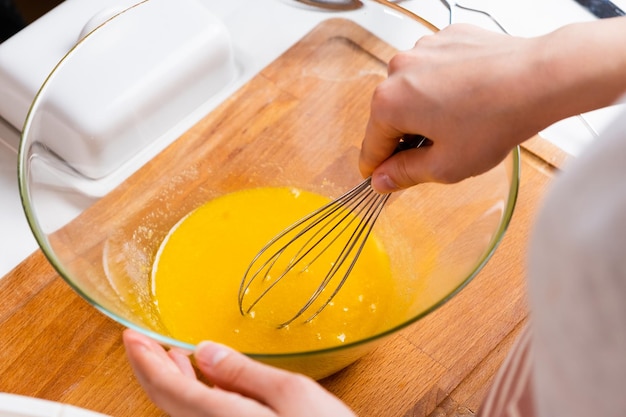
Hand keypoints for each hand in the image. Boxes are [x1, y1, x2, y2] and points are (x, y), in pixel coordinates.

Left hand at [123, 329, 355, 416]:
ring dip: (170, 377)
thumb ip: (243, 373)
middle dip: (150, 366)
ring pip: (180, 408)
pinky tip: (201, 377)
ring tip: (166, 352)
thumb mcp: (289, 393)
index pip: (166, 386)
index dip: (144, 359)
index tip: (131, 336)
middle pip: (166, 399)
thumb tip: (205, 353)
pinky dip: (191, 389)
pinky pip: (198, 413)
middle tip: (139, 339)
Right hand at [359, 20, 625, 192]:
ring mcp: (423, 49)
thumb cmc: (495, 119)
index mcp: (389, 102)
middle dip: (407, 136)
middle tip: (437, 152)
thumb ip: (405, 174)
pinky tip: (469, 98)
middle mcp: (399, 69)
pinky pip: (434, 70)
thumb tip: (382, 180)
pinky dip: (444, 85)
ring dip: (425, 109)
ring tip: (460, 122)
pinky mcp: (447, 38)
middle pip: (390, 115)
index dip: (378, 167)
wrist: (540, 78)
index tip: (382, 177)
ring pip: (412, 90)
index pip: (371, 145)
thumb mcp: (445, 165)